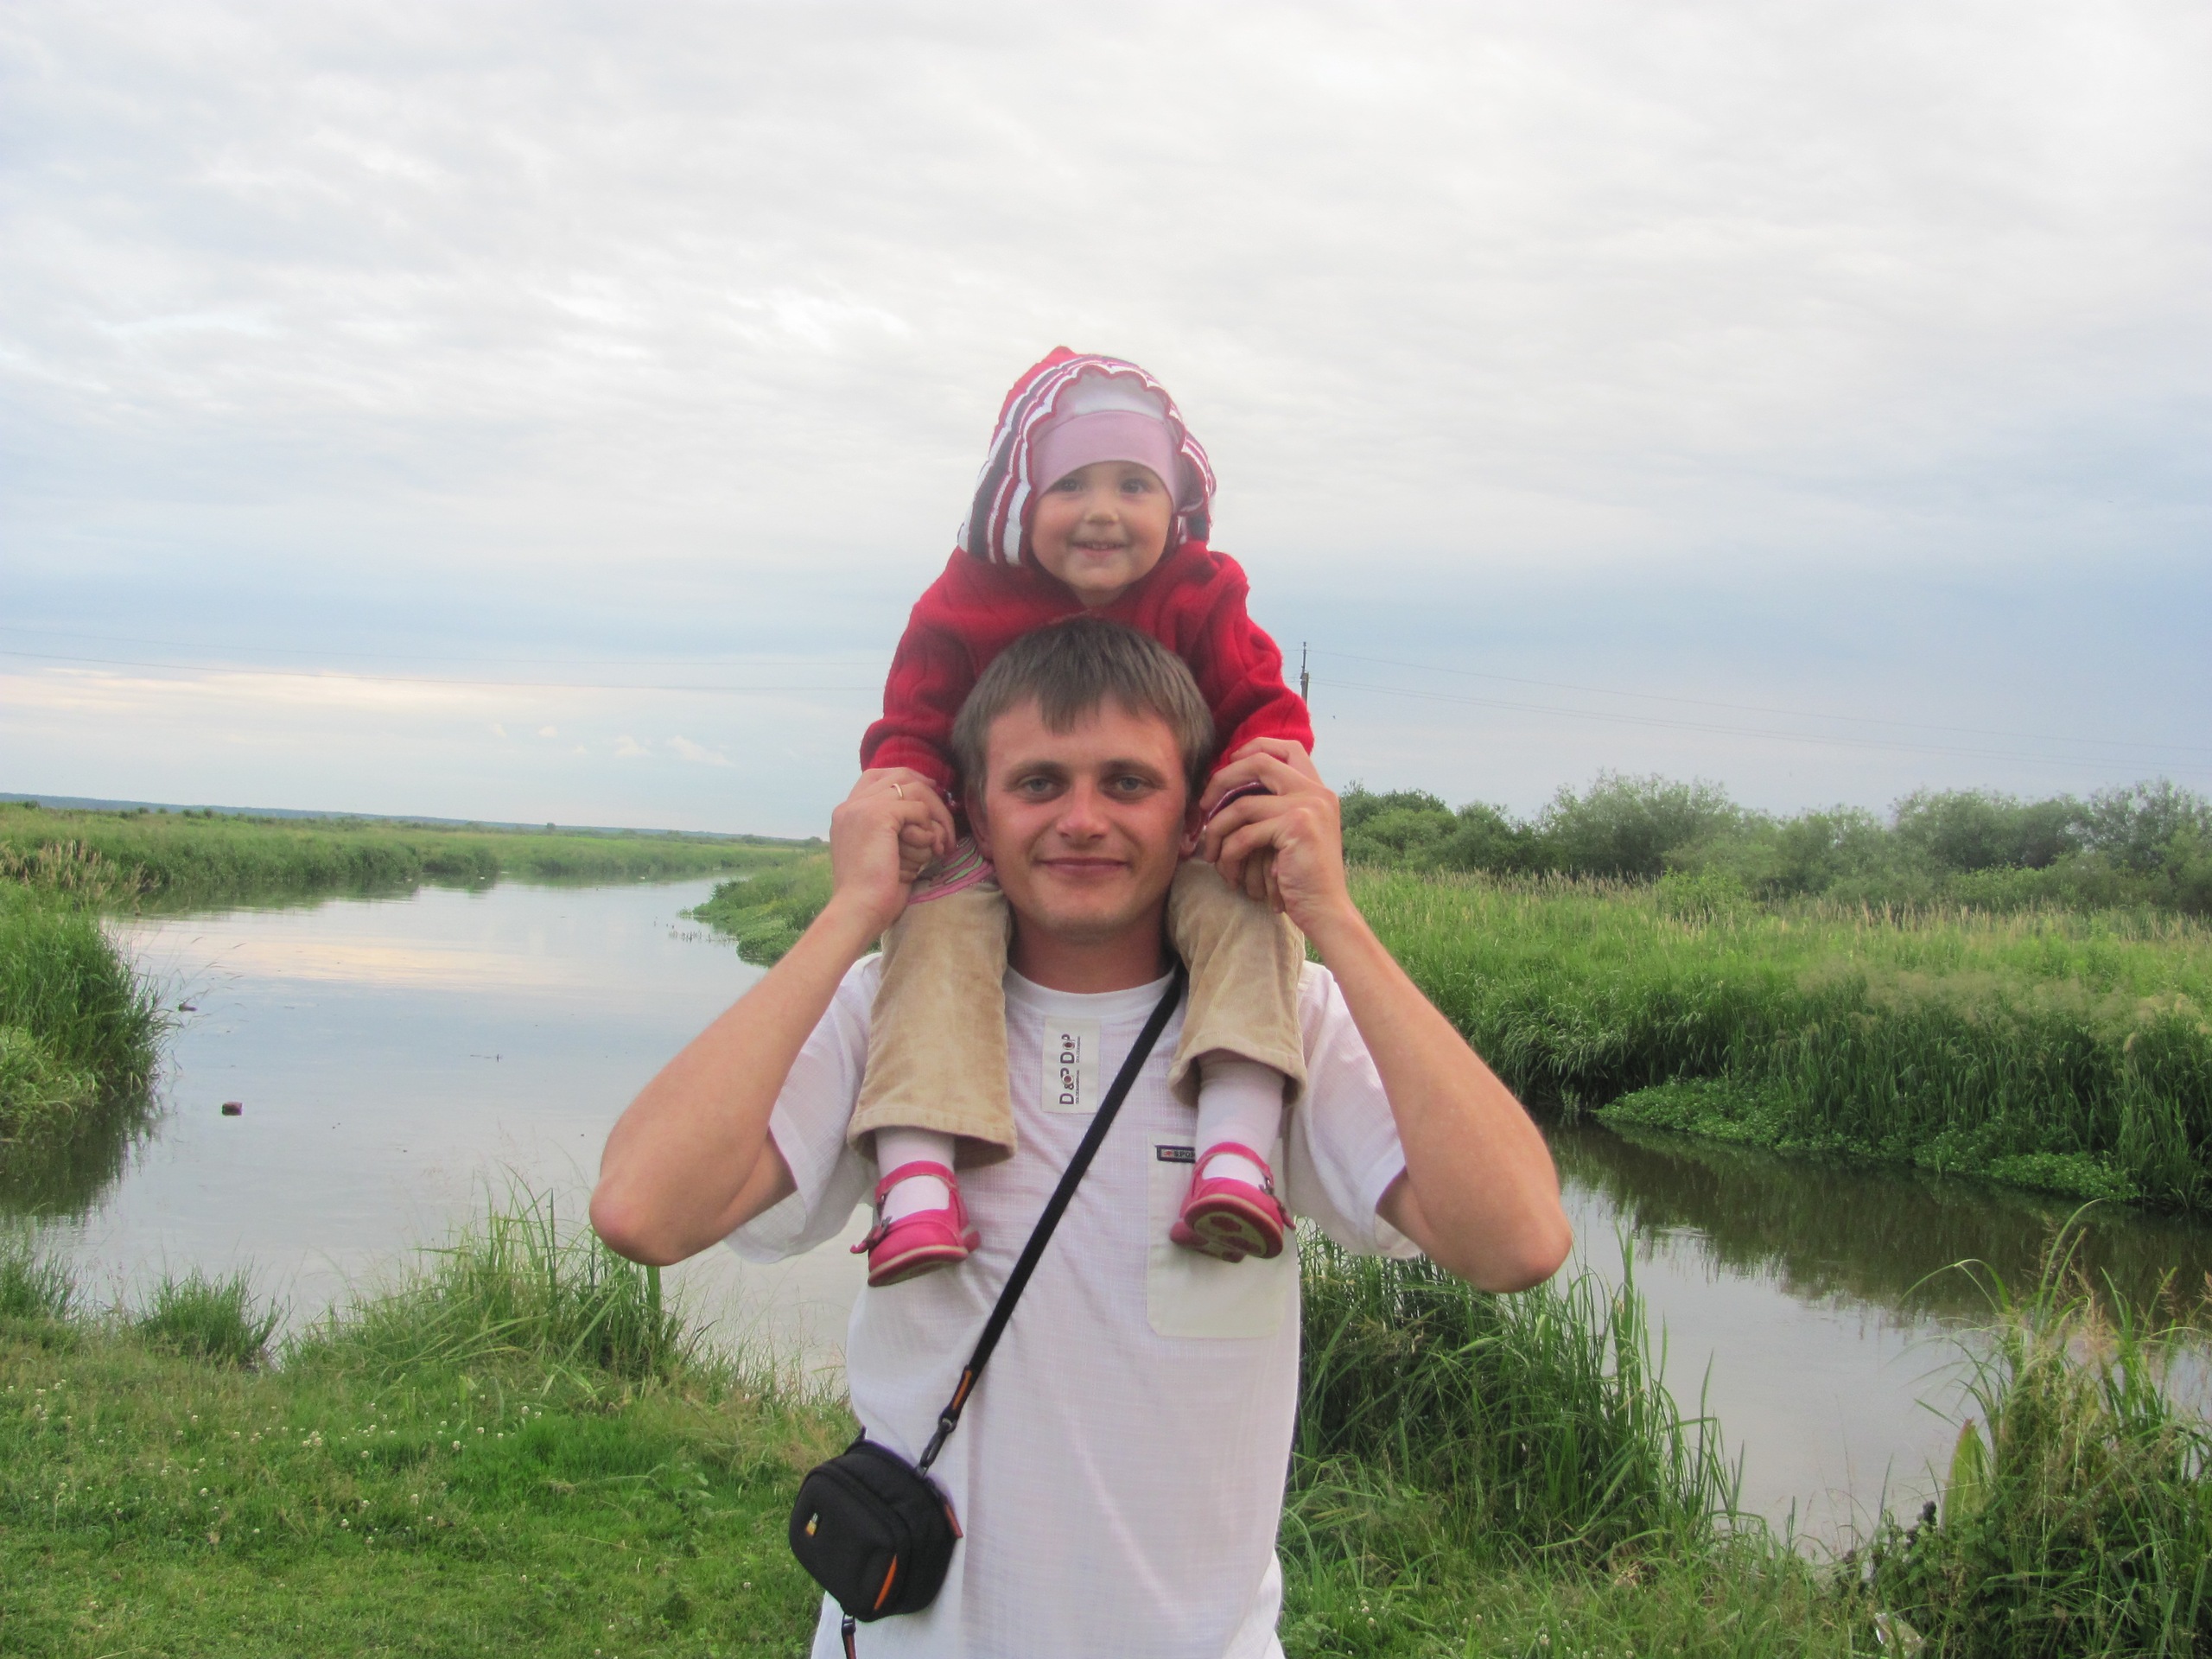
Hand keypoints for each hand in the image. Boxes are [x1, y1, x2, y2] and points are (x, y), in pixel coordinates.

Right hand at [827, 769, 958, 937]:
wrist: (858, 910)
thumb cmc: (874, 893)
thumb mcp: (883, 853)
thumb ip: (895, 829)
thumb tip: (926, 812)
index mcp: (847, 814)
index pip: (878, 776)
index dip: (908, 779)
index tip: (931, 795)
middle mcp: (851, 805)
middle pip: (901, 776)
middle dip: (930, 797)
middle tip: (945, 823)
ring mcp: (862, 807)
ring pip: (916, 791)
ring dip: (937, 818)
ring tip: (941, 848)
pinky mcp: (878, 815)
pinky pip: (919, 809)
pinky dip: (929, 831)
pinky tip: (929, 853)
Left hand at [1195, 739, 1352, 935]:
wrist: (1326, 910)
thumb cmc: (1302, 877)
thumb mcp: (1294, 833)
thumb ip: (1277, 806)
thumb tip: (1230, 784)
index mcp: (1319, 790)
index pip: (1288, 748)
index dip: (1254, 748)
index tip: (1229, 765)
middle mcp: (1317, 792)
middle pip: (1259, 762)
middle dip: (1222, 780)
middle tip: (1203, 806)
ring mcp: (1308, 807)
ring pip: (1241, 804)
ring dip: (1217, 829)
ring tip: (1211, 852)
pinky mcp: (1296, 827)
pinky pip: (1244, 834)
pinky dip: (1228, 853)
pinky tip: (1227, 870)